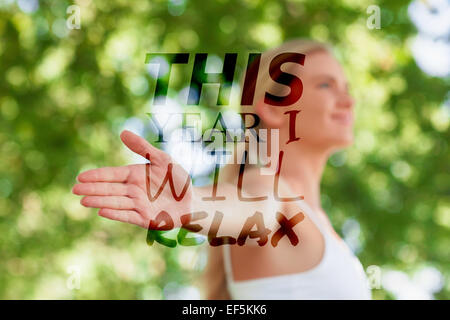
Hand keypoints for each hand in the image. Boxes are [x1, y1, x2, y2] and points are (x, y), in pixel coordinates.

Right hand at [72, 130, 192, 228]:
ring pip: (115, 202)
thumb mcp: (163, 159)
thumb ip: (143, 148)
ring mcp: (138, 205)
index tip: (80, 177)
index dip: (96, 176)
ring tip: (83, 201)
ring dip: (99, 201)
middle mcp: (133, 190)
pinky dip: (115, 213)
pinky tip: (102, 211)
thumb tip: (122, 132)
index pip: (112, 174)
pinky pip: (128, 215)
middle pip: (109, 189)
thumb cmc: (177, 179)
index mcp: (135, 175)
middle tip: (75, 190)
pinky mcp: (145, 219)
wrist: (192, 200)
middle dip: (92, 189)